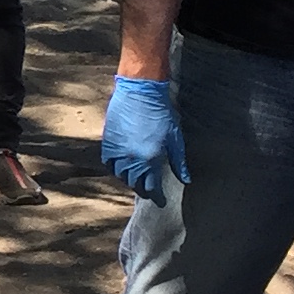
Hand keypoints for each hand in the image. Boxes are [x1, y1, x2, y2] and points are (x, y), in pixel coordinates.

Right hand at [101, 75, 189, 200]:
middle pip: (135, 184)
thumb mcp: (175, 139)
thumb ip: (179, 162)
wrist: (140, 92)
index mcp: (151, 159)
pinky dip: (115, 169)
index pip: (152, 187)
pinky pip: (109, 163)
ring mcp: (118, 151)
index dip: (157, 196)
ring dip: (129, 180)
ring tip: (136, 179)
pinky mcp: (108, 142)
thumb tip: (186, 179)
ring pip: (121, 175)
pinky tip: (122, 168)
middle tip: (149, 191)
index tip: (160, 201)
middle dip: (143, 189)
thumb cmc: (161, 114)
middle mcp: (132, 159)